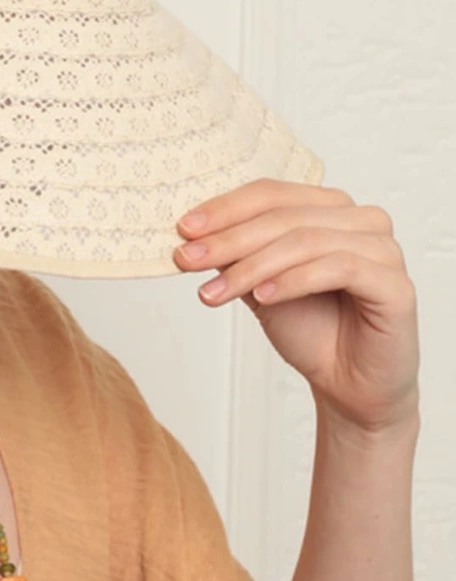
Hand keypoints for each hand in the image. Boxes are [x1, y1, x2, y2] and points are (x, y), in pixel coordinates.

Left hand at [172, 179, 419, 434]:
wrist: (348, 386)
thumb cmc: (312, 331)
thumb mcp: (259, 287)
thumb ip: (236, 258)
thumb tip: (191, 234)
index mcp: (330, 209)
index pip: (272, 194)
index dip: (225, 209)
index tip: (183, 230)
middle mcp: (361, 220)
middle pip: (284, 216)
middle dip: (229, 239)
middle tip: (187, 259)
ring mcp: (383, 249)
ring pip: (306, 240)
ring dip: (251, 266)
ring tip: (214, 291)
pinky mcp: (396, 284)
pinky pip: (339, 268)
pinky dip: (293, 280)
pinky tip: (262, 298)